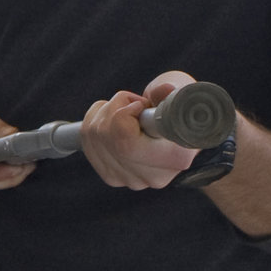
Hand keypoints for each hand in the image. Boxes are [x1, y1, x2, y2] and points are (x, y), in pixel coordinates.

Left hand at [80, 70, 203, 189]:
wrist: (181, 130)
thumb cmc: (183, 107)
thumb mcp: (183, 92)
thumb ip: (172, 92)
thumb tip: (163, 90)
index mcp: (177, 158)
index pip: (127, 144)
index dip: (125, 115)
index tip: (141, 105)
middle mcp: (153, 176)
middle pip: (108, 138)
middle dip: (114, 108)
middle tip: (135, 101)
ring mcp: (131, 180)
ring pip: (94, 137)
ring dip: (104, 112)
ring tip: (128, 108)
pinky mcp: (113, 177)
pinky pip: (87, 142)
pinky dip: (94, 121)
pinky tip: (113, 117)